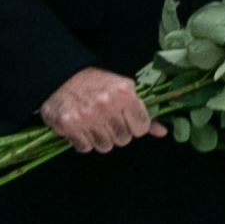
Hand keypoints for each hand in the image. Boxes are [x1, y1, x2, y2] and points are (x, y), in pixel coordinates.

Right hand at [41, 67, 159, 153]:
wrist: (62, 76)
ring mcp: (86, 115)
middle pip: (123, 139)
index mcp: (123, 93)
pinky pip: (85, 147)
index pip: (141, 128)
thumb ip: (143, 113)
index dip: (135, 126)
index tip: (126, 119)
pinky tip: (81, 126)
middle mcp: (105, 104)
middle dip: (117, 132)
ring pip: (105, 146)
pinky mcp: (68, 124)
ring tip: (94, 122)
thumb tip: (162, 132)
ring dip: (100, 138)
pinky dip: (83, 140)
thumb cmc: (97, 84)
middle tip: (107, 119)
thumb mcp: (123, 91)